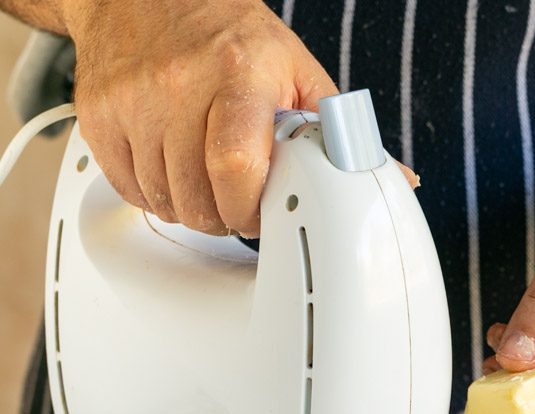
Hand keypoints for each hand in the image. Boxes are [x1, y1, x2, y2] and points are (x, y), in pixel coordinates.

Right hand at [63, 0, 336, 235]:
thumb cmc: (227, 36)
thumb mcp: (293, 69)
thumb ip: (334, 130)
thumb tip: (395, 178)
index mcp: (238, 72)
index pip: (237, 166)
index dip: (249, 208)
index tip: (261, 213)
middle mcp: (179, 83)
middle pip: (199, 199)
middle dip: (225, 216)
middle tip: (236, 200)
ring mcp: (133, 100)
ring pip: (166, 203)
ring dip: (192, 209)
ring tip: (207, 182)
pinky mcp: (99, 116)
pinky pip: (131, 191)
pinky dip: (156, 196)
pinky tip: (174, 171)